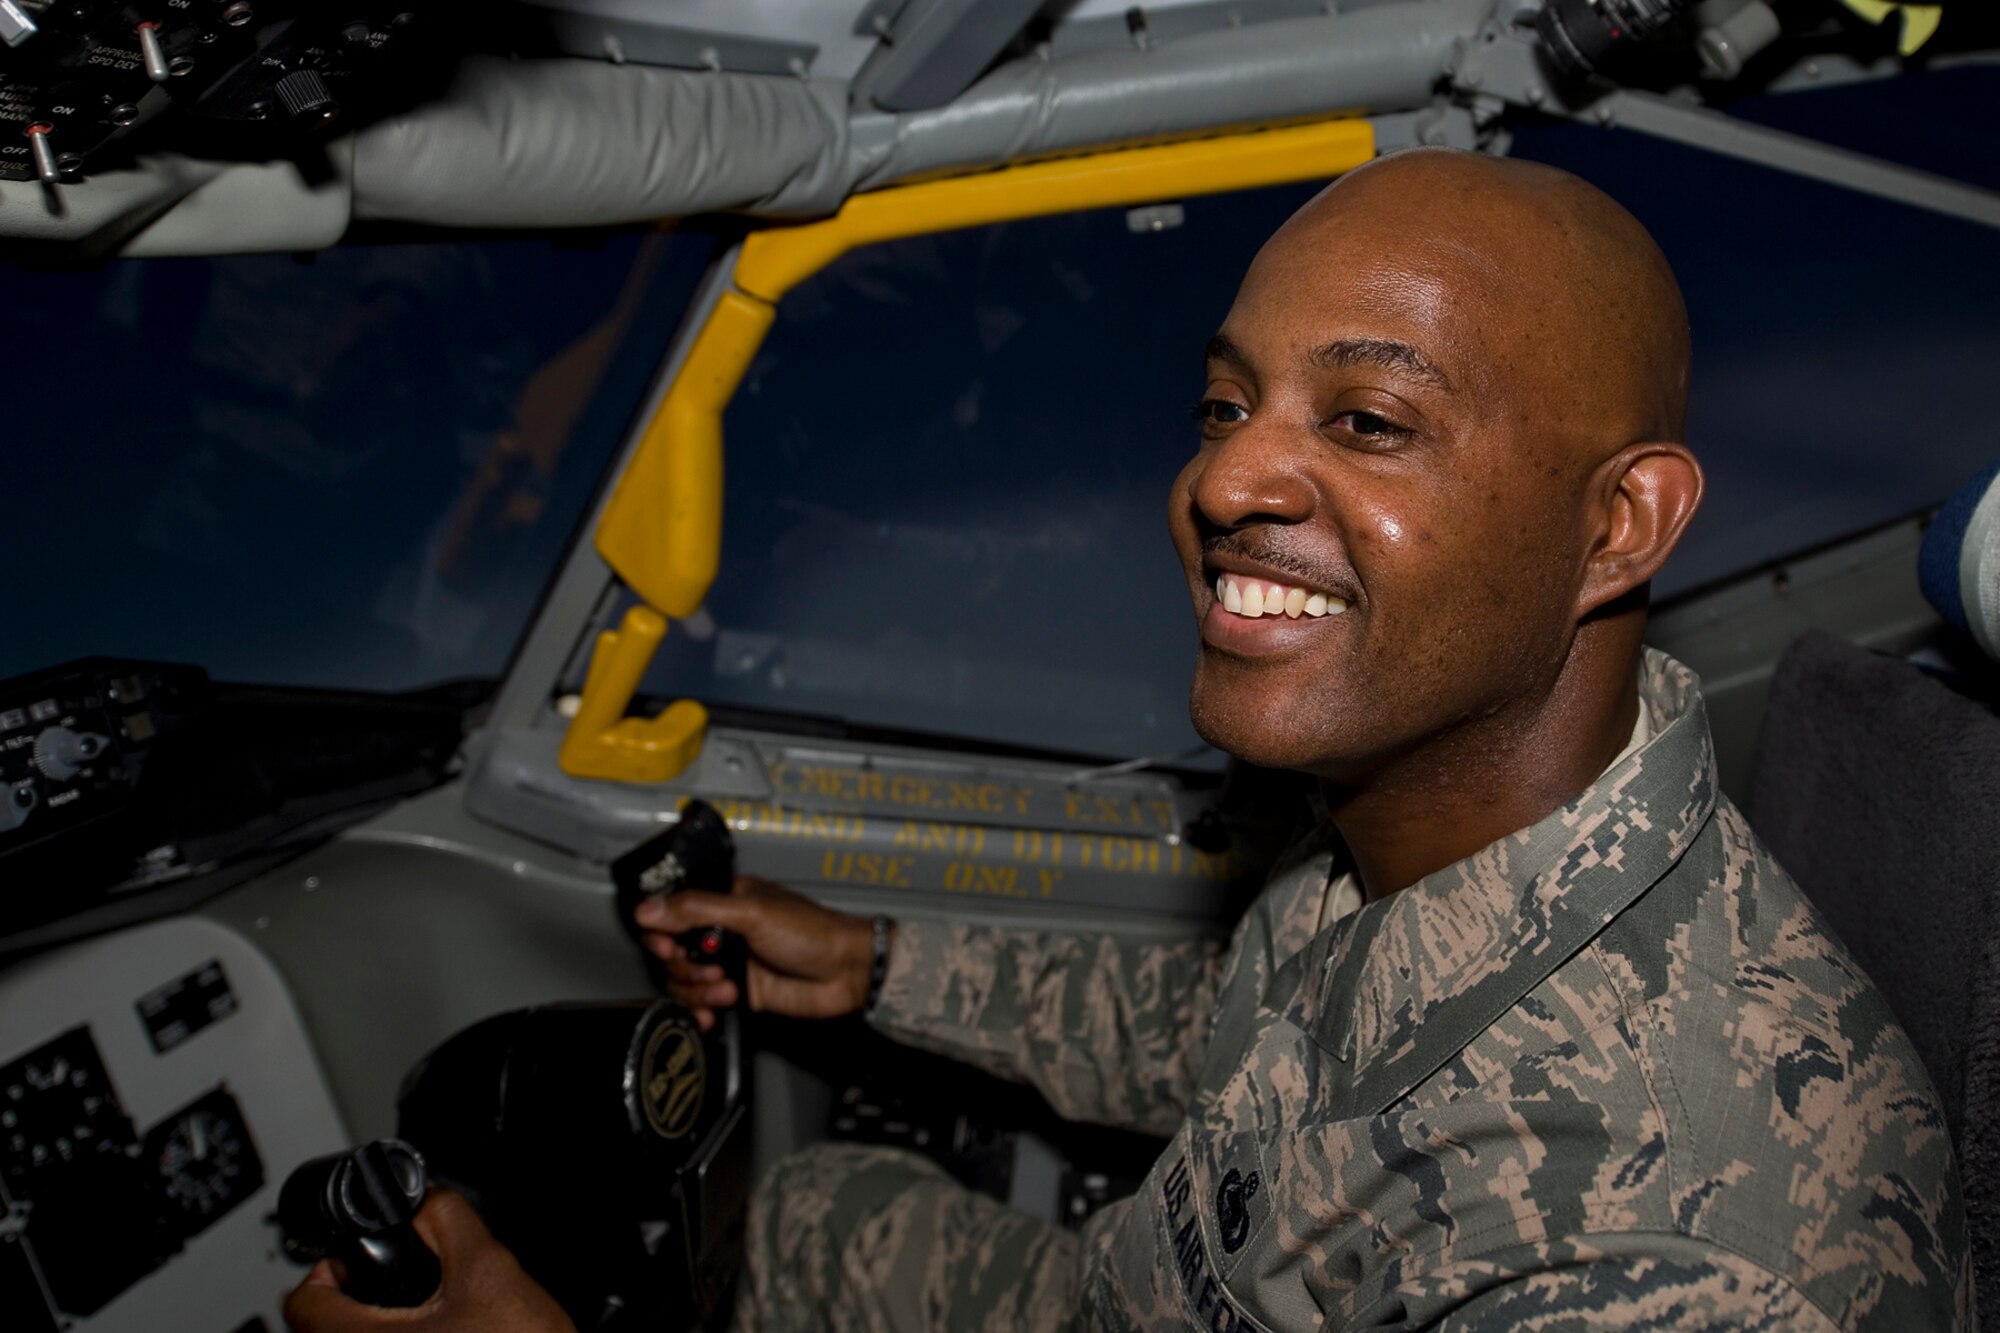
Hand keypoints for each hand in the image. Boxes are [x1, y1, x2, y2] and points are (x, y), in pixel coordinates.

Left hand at [283, 1190, 573, 1332]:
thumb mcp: (490, 1268)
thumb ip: (450, 1221)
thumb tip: (427, 1200)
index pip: (304, 1303)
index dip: (328, 1266)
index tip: (355, 1258)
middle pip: (326, 1325)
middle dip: (362, 1295)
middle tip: (400, 1281)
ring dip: (384, 1321)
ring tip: (427, 1311)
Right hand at [635, 875, 880, 1029]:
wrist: (847, 973)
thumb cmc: (810, 932)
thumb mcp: (751, 913)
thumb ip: (697, 910)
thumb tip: (646, 909)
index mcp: (723, 900)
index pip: (671, 911)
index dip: (660, 931)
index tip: (666, 946)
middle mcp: (721, 930)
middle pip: (671, 951)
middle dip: (684, 966)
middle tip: (710, 970)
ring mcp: (729, 963)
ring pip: (683, 981)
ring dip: (697, 991)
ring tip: (727, 990)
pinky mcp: (738, 993)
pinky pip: (701, 1003)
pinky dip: (700, 1011)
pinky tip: (712, 1014)